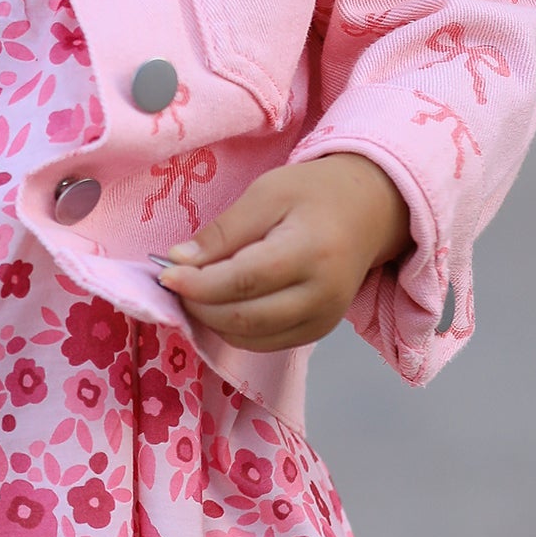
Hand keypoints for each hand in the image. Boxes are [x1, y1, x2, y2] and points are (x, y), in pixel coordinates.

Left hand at [158, 154, 410, 351]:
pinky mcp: (320, 331)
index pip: (244, 280)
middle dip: (200, 306)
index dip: (199, 283)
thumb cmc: (314, 193)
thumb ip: (224, 231)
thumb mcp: (266, 193)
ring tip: (193, 292)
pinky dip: (236, 330)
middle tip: (173, 283)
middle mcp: (322, 295)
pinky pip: (267, 343)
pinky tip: (219, 305)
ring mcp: (324, 320)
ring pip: (252, 338)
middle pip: (245, 317)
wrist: (369, 209)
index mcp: (310, 252)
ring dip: (213, 321)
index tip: (165, 274)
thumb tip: (180, 260)